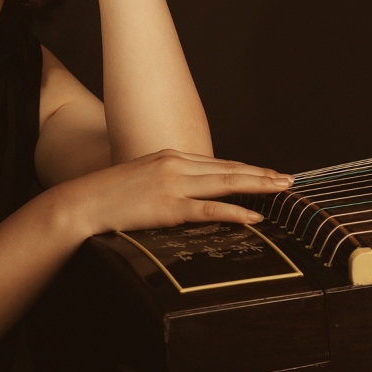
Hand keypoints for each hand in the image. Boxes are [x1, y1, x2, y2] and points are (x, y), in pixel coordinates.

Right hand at [57, 149, 293, 236]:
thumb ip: (168, 180)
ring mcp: (174, 184)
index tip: (268, 172)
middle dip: (262, 174)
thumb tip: (190, 192)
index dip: (247, 168)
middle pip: (229, 168)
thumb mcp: (143, 178)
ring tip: (282, 190)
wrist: (82, 203)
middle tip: (289, 179)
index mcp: (171, 156)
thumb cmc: (109, 195)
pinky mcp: (169, 206)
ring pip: (226, 183)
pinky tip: (254, 215)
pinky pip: (210, 210)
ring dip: (258, 186)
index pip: (218, 162)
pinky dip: (235, 211)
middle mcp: (176, 164)